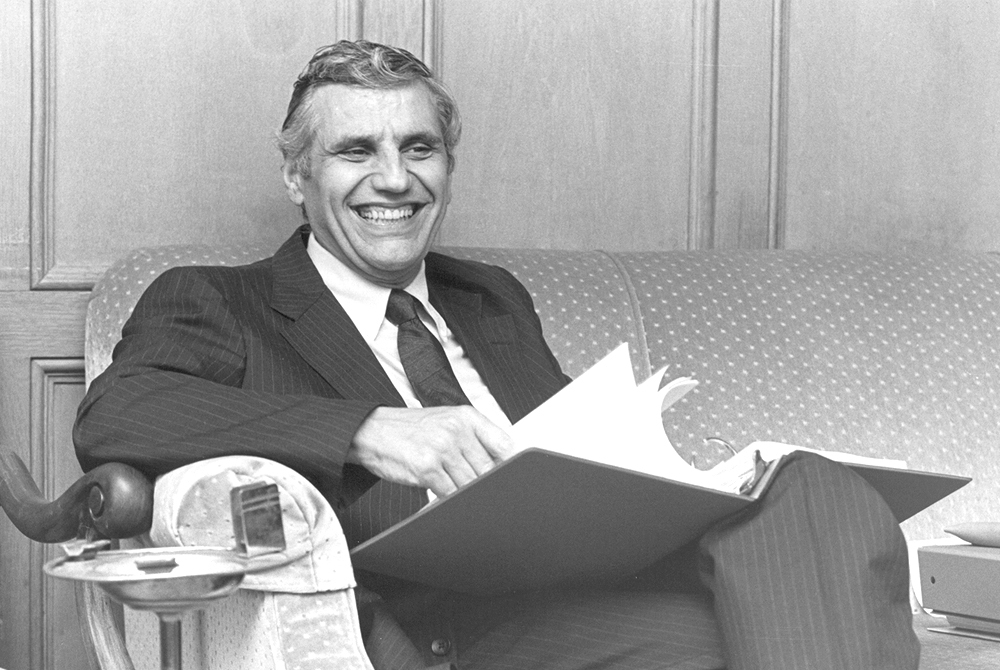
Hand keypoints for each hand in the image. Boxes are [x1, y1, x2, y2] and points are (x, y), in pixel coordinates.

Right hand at [347, 405, 515, 496]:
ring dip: (466, 493)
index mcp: (466, 417)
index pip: (503, 444)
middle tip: (482, 491)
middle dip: (486, 484)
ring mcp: (442, 449)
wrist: (371, 430)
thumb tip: (501, 464)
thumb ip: (475, 438)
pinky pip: (450, 493)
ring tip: (456, 489)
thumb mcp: (447, 421)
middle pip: (489, 469)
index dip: (510, 465)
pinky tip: (442, 493)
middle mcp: (456, 430)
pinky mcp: (427, 468)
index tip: (512, 478)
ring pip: (471, 484)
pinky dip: (449, 499)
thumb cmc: (411, 429)